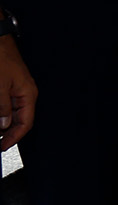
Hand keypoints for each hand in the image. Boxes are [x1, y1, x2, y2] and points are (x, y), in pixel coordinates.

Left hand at [0, 36, 34, 150]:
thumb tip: (4, 124)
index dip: (14, 137)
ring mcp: (15, 89)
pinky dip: (0, 111)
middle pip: (18, 120)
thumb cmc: (0, 57)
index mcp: (28, 94)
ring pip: (9, 113)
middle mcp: (24, 93)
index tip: (2, 146)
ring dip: (1, 121)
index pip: (25, 123)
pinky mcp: (6, 85)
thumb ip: (2, 107)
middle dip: (6, 132)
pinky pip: (4, 104)